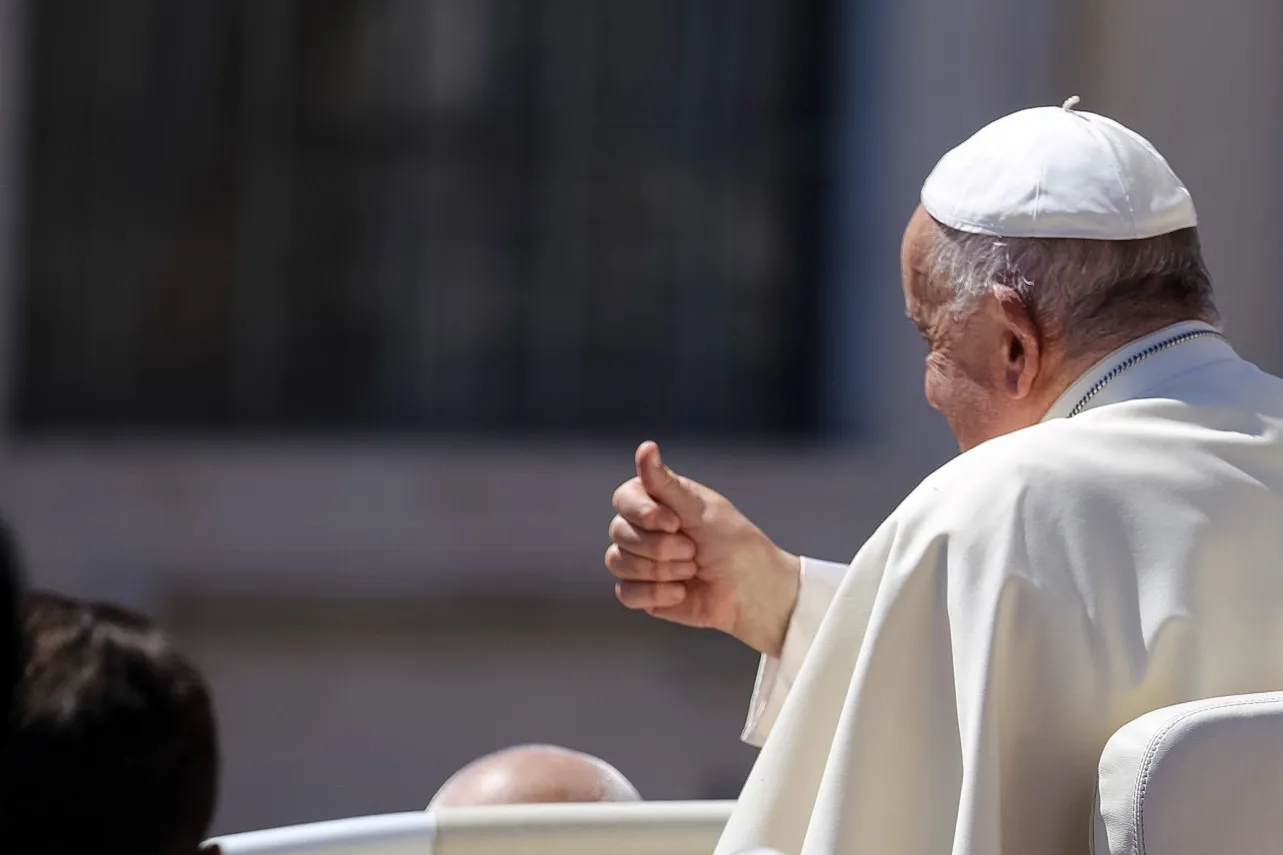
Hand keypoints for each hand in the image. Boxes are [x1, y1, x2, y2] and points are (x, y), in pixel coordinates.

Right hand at [605, 441, 800, 656]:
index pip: (622, 499)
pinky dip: (655, 594)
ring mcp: (639, 561)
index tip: (675, 522)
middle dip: (660, 546)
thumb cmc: (732, 542)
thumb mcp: (700, 509)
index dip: (643, 513)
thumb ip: (665, 483)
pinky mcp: (642, 592)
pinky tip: (681, 592)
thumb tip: (646, 446)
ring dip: (661, 570)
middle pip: (618, 533)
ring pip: (618, 563)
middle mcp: (642, 528)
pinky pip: (625, 593)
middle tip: (694, 550)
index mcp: (655, 501)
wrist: (752, 590)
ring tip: (692, 570)